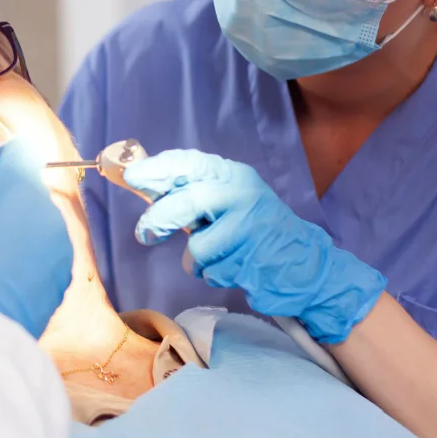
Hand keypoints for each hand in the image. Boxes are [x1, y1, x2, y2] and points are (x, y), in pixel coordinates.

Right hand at [0, 138, 73, 338]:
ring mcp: (60, 245)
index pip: (17, 151)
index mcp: (19, 190)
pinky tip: (1, 279)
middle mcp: (49, 212)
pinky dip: (27, 256)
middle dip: (4, 199)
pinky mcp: (63, 275)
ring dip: (17, 228)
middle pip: (28, 187)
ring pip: (36, 219)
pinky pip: (44, 249)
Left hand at [124, 149, 386, 343]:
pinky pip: (215, 270)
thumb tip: (145, 187)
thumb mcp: (226, 203)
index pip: (190, 162)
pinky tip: (235, 268)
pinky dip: (216, 275)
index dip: (158, 169)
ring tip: (217, 258)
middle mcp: (244, 194)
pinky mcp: (255, 259)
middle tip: (144, 235)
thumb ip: (192, 195)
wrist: (304, 265)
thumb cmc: (254, 232)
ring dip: (198, 260)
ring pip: (200, 245)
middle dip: (160, 219)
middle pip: (189, 201)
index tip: (132, 177)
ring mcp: (252, 227)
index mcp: (234, 176)